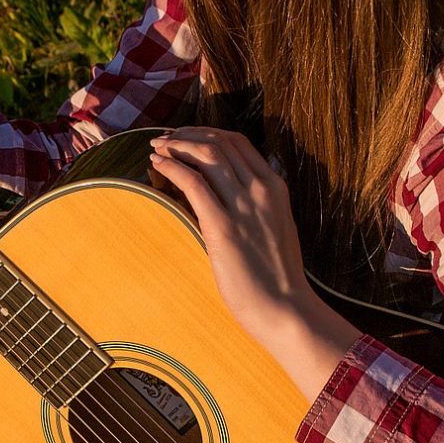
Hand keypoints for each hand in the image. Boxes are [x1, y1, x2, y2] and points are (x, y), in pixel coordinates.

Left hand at [148, 128, 316, 342]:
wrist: (286, 310)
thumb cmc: (277, 277)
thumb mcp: (277, 227)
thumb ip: (261, 204)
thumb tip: (237, 191)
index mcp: (276, 187)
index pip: (238, 142)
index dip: (207, 133)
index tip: (186, 136)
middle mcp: (261, 190)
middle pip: (219, 142)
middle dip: (187, 134)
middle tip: (165, 140)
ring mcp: (244, 207)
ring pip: (207, 155)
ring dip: (176, 146)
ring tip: (157, 149)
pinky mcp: (223, 228)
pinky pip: (194, 183)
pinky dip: (172, 167)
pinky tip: (158, 165)